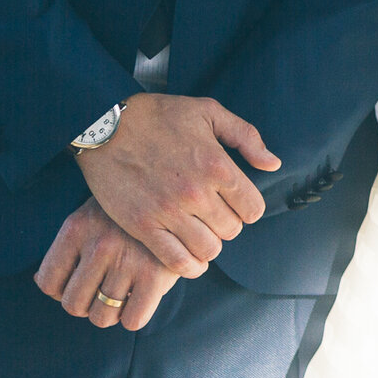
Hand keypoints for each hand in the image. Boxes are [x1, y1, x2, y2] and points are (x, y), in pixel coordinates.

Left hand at [36, 198, 180, 329]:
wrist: (176, 195)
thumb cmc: (126, 216)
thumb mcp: (91, 217)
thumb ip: (67, 248)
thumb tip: (39, 283)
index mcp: (77, 227)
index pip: (48, 283)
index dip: (61, 291)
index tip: (78, 284)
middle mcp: (99, 244)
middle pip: (73, 305)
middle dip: (86, 304)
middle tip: (103, 290)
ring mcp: (128, 260)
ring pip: (102, 317)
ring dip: (111, 312)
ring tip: (123, 294)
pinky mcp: (156, 275)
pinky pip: (132, 321)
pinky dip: (133, 317)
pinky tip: (141, 297)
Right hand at [75, 93, 280, 277]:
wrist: (104, 124)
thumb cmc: (158, 115)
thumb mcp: (208, 111)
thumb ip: (246, 137)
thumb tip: (273, 164)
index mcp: (217, 165)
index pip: (253, 208)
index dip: (248, 208)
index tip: (235, 203)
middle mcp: (196, 192)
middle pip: (231, 231)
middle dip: (227, 225)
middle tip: (213, 215)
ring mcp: (169, 212)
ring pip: (208, 249)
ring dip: (209, 245)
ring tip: (200, 232)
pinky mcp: (143, 226)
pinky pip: (177, 262)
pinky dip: (189, 265)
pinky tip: (189, 256)